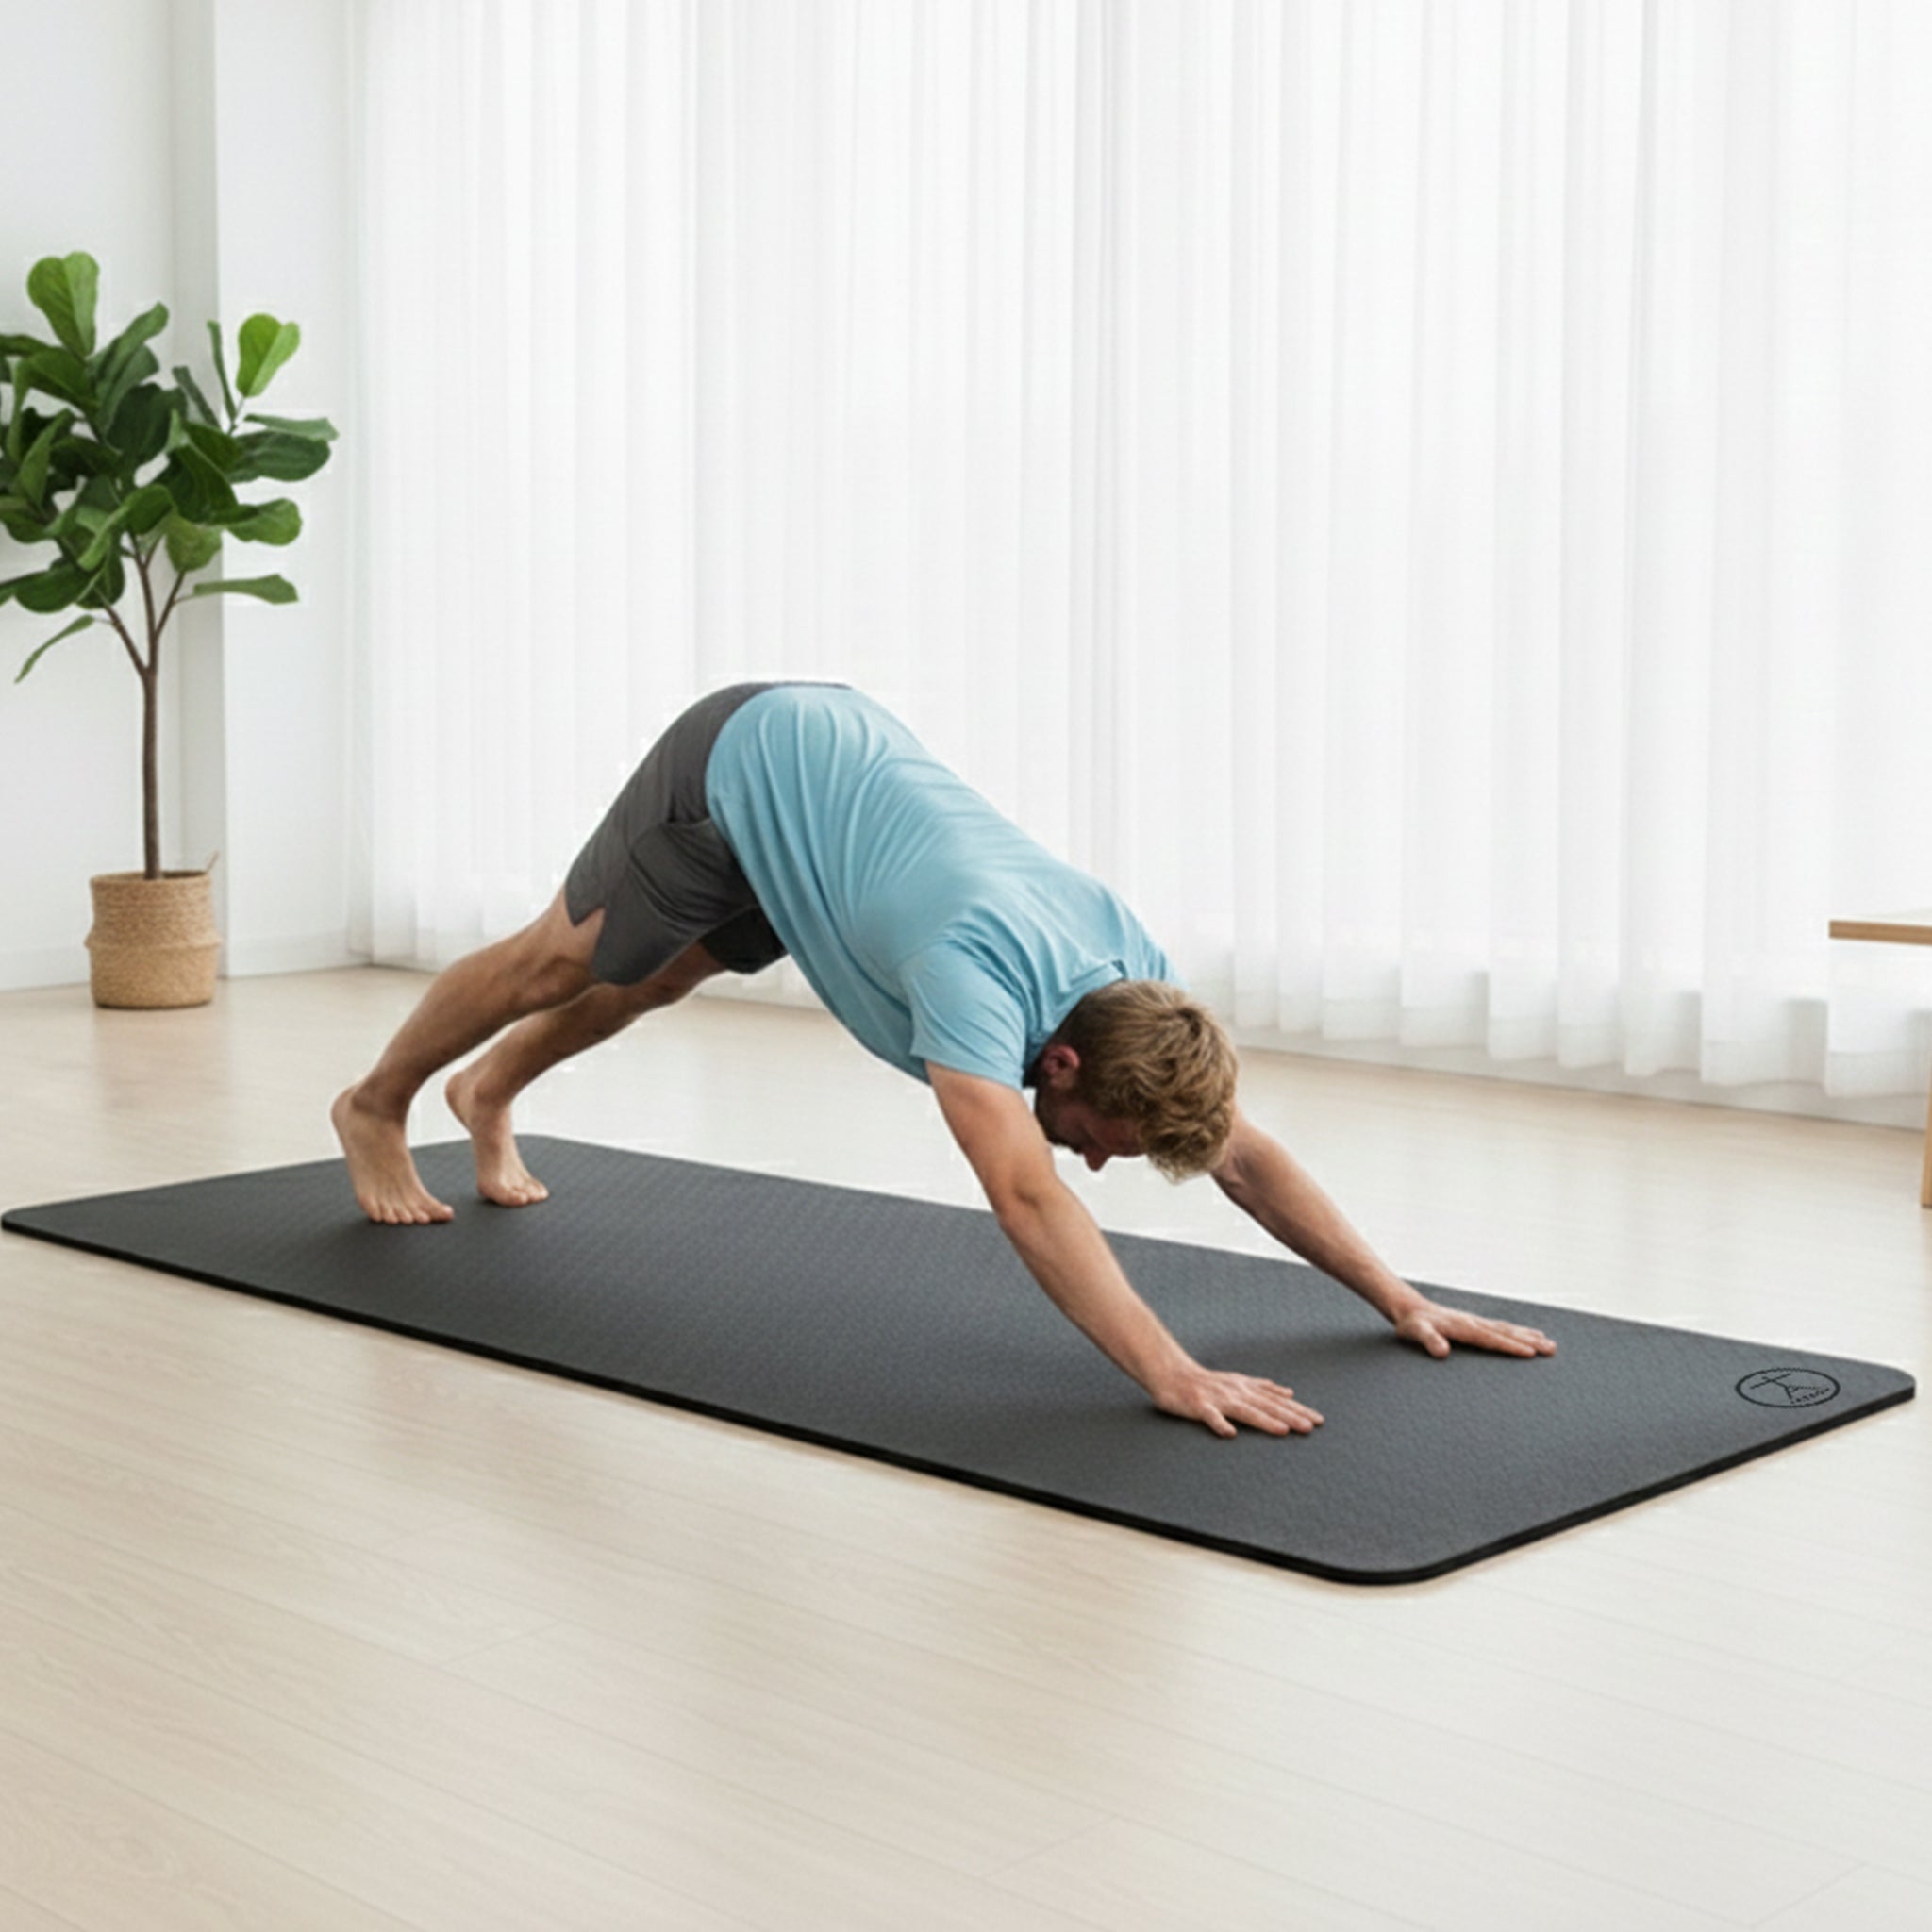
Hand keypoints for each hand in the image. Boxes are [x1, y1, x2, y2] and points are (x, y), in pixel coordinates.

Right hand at [1152, 1363, 1324, 1438]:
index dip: (1298, 1410)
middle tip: (1311, 1427)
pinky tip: (1230, 1434)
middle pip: (1267, 1406)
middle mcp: (1236, 1392)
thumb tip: (1289, 1392)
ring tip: (1283, 1430)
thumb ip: (1263, 1387)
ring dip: (1264, 1421)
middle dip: (1290, 1416)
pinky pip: (1210, 1417)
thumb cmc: (1206, 1381)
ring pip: (1245, 1411)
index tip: (1319, 1420)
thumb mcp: (1239, 1381)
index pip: (1277, 1401)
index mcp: (1246, 1388)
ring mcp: (1218, 1399)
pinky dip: (1220, 1424)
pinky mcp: (1199, 1406)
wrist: (1172, 1373)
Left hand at [1392, 1298, 1556, 1360]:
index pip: (1491, 1338)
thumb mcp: (1415, 1332)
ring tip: (1550, 1343)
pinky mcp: (1475, 1322)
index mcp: (1463, 1327)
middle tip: (1553, 1349)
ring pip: (1508, 1329)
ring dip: (1529, 1336)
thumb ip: (1428, 1340)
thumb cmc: (1412, 1323)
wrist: (1409, 1307)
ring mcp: (1476, 1321)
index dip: (1510, 1346)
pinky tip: (1528, 1335)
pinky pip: (1501, 1327)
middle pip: (1507, 1332)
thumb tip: (1442, 1352)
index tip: (1531, 1352)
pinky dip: (1518, 1331)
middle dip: (1530, 1341)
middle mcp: (1474, 1322)